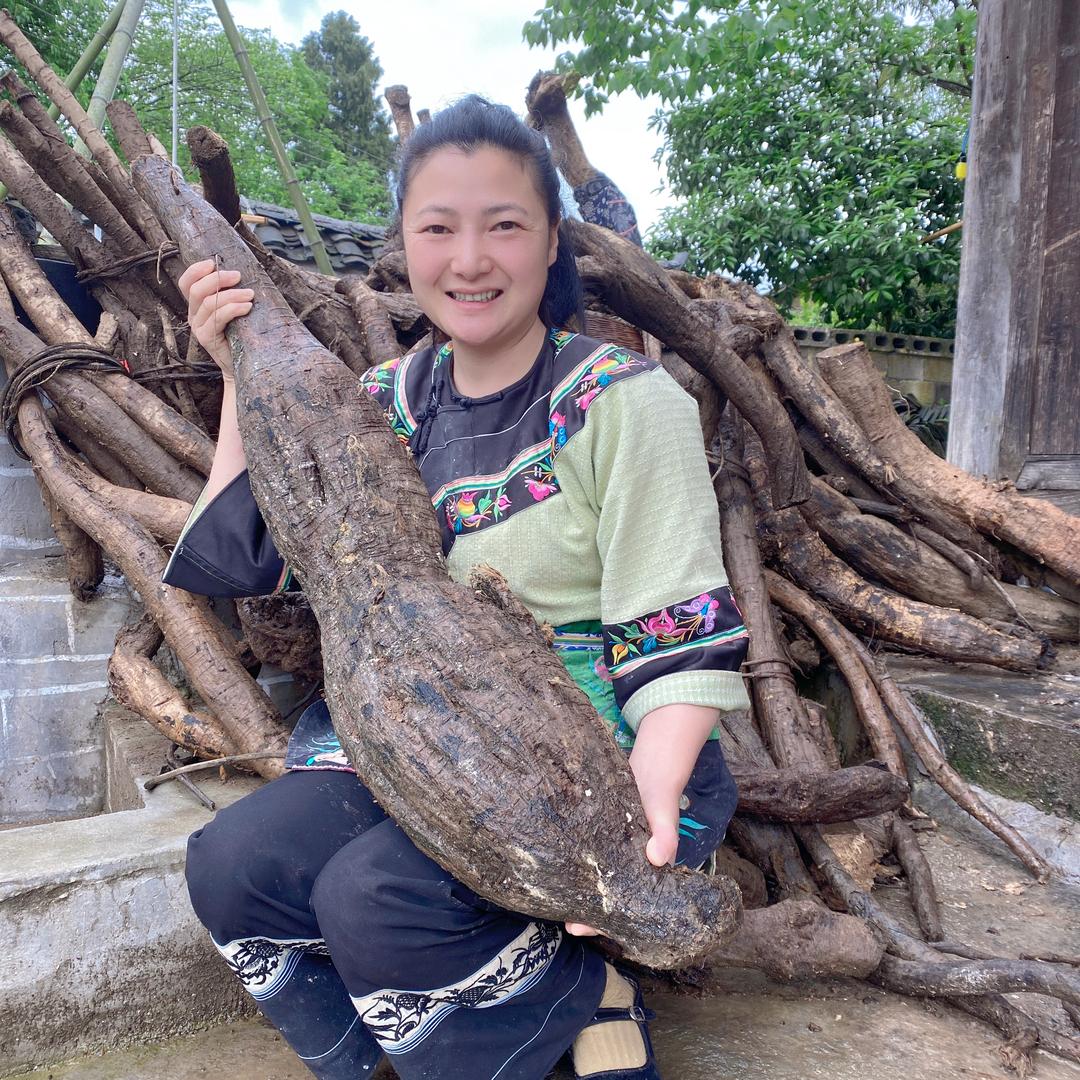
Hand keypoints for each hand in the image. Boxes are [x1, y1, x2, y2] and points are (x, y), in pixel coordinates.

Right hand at [178, 258, 253, 377]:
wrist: (242, 365)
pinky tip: (247, 307)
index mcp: (196, 305)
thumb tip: (242, 275)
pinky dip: (232, 309)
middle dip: (217, 279)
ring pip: (208, 303)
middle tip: (238, 276)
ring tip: (250, 295)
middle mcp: (193, 315)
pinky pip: (217, 318)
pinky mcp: (206, 339)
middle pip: (196, 290)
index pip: (186, 282)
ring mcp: (198, 328)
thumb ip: (230, 294)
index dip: (196, 270)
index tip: (213, 263)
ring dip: (231, 294)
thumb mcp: (234, 310)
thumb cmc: (241, 335)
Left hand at [564, 764, 681, 938]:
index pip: (629, 908)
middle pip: (610, 902)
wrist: (651, 775)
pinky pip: (590, 861)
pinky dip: (578, 870)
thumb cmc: (662, 803)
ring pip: (598, 885)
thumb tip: (659, 857)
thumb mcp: (666, 818)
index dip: (608, 923)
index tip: (584, 928)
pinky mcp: (603, 842)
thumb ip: (666, 837)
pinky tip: (560, 876)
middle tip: (568, 925)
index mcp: (649, 877)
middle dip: (590, 915)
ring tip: (558, 905)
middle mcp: (631, 872)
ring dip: (582, 895)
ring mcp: (616, 857)